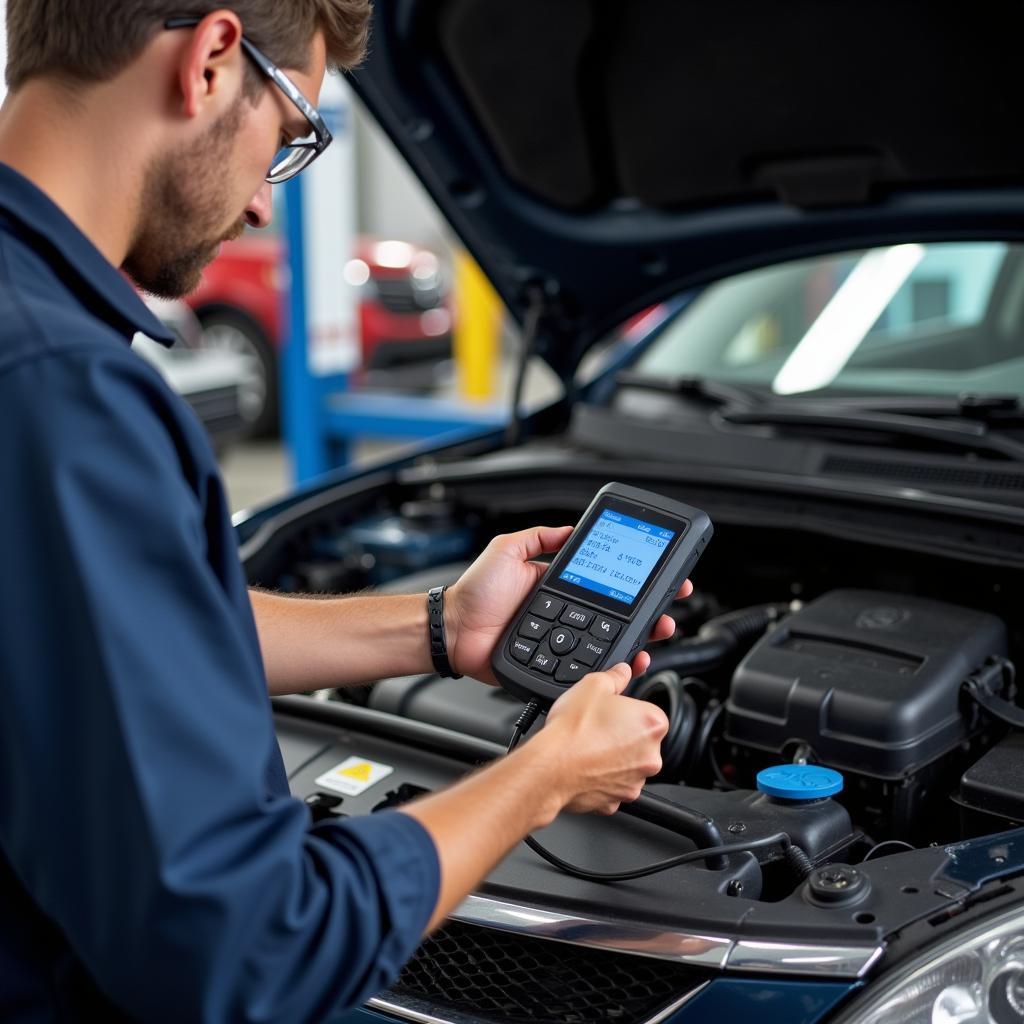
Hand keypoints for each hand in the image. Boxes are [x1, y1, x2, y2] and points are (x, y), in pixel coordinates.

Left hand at [445, 525, 691, 683]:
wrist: (454, 630)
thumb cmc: (475, 593)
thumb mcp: (508, 549)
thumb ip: (538, 537)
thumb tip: (570, 528)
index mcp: (561, 587)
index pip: (608, 583)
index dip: (636, 581)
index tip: (662, 577)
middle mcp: (568, 615)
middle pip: (620, 617)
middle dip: (652, 613)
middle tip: (668, 609)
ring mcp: (565, 642)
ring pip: (612, 645)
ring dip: (641, 640)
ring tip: (657, 633)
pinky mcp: (556, 667)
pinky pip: (590, 669)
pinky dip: (613, 667)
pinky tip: (630, 661)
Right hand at [538, 662, 668, 815]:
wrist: (551, 767)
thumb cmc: (573, 729)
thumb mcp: (593, 684)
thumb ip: (616, 676)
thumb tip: (623, 670)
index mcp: (653, 724)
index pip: (647, 712)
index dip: (625, 709)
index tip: (609, 711)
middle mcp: (651, 756)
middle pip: (639, 739)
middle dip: (621, 734)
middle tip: (596, 727)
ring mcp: (636, 781)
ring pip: (626, 764)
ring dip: (612, 756)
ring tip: (587, 746)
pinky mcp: (617, 801)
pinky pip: (612, 784)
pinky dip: (601, 777)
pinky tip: (585, 766)